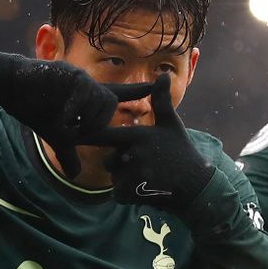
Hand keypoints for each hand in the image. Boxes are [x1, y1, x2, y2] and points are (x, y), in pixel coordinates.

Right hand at [0, 52, 151, 176]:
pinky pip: (80, 96)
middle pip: (108, 110)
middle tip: (69, 128)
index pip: (121, 94)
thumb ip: (69, 153)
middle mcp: (90, 85)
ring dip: (79, 119)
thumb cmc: (35, 107)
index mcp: (90, 97)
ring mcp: (81, 78)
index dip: (140, 91)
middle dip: (92, 125)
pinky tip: (57, 114)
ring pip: (96, 104)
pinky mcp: (69, 73)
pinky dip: (70, 111)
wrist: (12, 87)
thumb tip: (76, 175)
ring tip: (60, 118)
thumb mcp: (55, 135)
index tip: (160, 85)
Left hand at [79, 73, 214, 211]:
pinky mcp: (134, 192)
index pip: (105, 134)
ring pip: (115, 177)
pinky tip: (145, 190)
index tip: (72, 134)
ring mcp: (132, 174)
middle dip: (120, 164)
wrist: (196, 184)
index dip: (88, 135)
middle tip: (145, 166)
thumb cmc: (181, 151)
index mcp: (138, 135)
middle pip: (110, 160)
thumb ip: (161, 101)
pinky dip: (126, 194)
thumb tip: (162, 74)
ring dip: (124, 179)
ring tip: (148, 177)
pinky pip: (117, 194)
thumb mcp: (171, 124)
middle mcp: (133, 153)